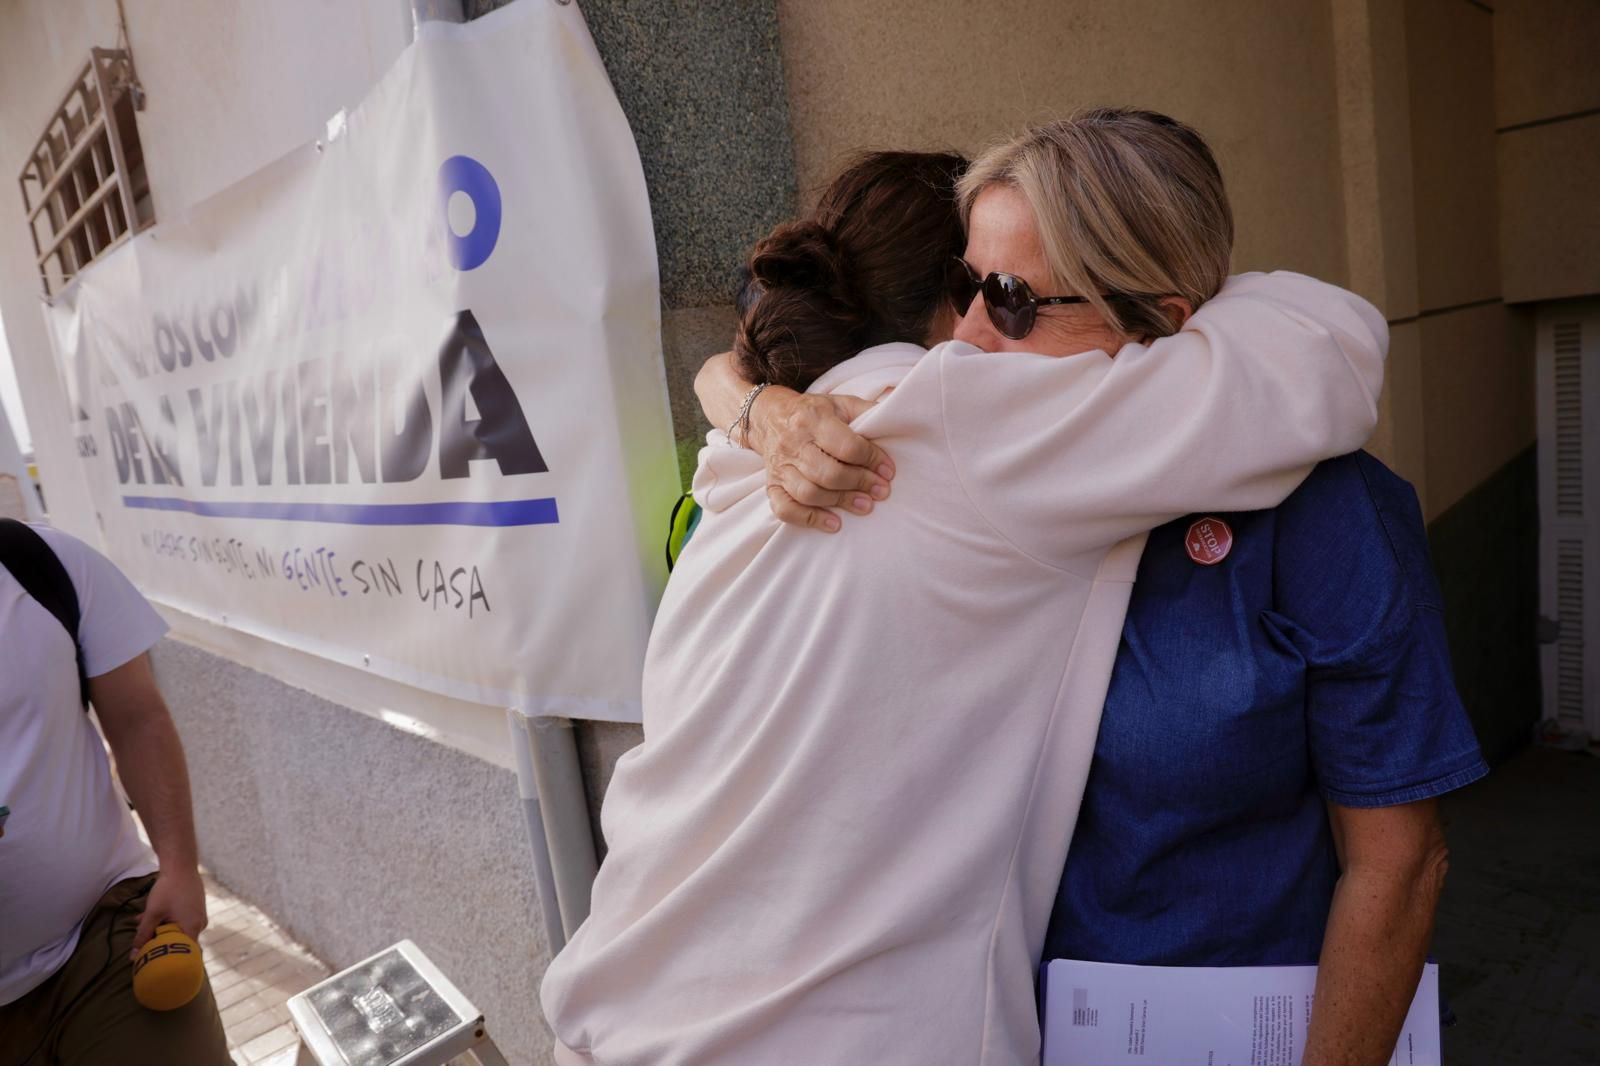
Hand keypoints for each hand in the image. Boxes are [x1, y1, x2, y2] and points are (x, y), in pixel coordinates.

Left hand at [131, 866, 208, 956]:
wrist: (181, 865)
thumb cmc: (168, 890)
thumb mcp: (153, 913)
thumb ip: (143, 935)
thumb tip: (133, 956)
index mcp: (193, 928)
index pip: (185, 954)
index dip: (170, 960)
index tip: (155, 963)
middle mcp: (199, 924)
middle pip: (180, 941)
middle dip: (160, 942)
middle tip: (143, 942)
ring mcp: (198, 915)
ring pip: (178, 929)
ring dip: (160, 929)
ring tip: (142, 925)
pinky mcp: (195, 907)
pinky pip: (181, 920)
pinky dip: (166, 920)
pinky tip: (149, 916)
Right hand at [745, 388, 895, 531]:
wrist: (769, 417)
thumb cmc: (812, 413)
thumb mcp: (839, 403)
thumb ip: (867, 411)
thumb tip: (897, 418)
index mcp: (812, 420)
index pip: (846, 445)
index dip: (871, 460)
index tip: (888, 471)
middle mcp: (793, 444)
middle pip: (827, 473)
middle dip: (859, 484)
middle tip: (881, 491)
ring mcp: (780, 468)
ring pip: (808, 493)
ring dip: (840, 502)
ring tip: (866, 506)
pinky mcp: (772, 486)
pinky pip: (786, 509)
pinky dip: (810, 519)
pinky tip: (834, 523)